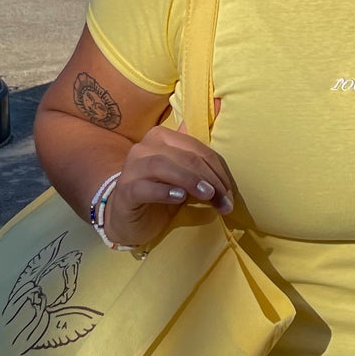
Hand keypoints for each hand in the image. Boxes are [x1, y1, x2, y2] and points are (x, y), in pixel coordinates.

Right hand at [104, 124, 236, 249]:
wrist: (125, 217)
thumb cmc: (158, 193)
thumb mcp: (183, 178)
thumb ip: (200, 163)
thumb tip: (224, 139)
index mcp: (161, 138)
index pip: (197, 148)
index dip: (217, 169)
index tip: (229, 192)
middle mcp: (144, 147)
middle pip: (185, 156)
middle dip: (210, 178)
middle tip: (224, 201)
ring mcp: (132, 167)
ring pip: (163, 165)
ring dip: (190, 181)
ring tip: (207, 195)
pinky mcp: (125, 190)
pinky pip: (144, 187)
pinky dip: (164, 191)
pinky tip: (179, 198)